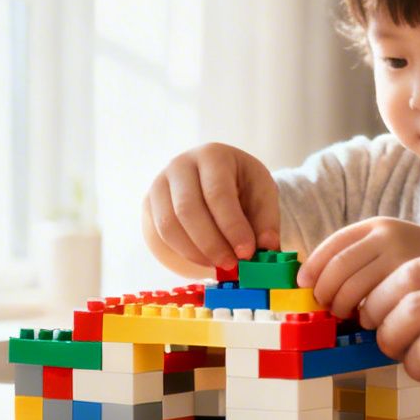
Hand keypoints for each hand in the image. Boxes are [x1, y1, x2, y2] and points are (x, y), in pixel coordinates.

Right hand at [141, 143, 280, 270]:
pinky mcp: (151, 202)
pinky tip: (205, 259)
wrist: (218, 178)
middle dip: (212, 244)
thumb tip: (268, 247)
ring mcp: (161, 183)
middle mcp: (181, 165)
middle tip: (232, 264)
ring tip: (220, 264)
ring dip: (196, 252)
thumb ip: (267, 220)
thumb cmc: (241, 185)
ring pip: (169, 225)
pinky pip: (161, 233)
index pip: (217, 193)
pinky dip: (184, 252)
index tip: (247, 252)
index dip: (232, 226)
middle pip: (187, 209)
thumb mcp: (262, 193)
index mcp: (213, 155)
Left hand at [298, 217, 419, 317]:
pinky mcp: (415, 285)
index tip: (309, 290)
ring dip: (349, 314)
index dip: (313, 271)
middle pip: (335, 273)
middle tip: (338, 315)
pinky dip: (371, 324)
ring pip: (351, 296)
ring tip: (365, 324)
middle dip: (329, 298)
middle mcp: (388, 236)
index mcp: (379, 226)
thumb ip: (363, 261)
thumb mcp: (395, 250)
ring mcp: (402, 259)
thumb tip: (311, 284)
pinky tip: (386, 330)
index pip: (329, 248)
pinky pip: (376, 310)